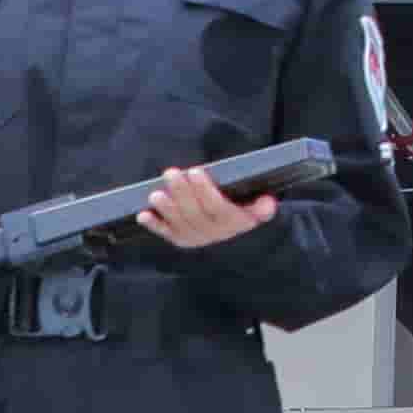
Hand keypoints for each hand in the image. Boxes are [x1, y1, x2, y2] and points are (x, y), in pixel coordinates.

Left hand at [137, 160, 272, 253]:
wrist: (232, 241)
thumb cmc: (242, 212)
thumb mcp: (255, 211)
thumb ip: (261, 208)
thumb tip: (268, 202)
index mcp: (234, 222)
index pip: (218, 207)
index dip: (205, 190)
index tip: (196, 171)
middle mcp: (213, 233)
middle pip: (195, 213)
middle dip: (182, 193)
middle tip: (171, 173)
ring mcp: (195, 238)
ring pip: (179, 224)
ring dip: (167, 209)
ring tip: (156, 194)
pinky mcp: (180, 239)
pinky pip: (166, 233)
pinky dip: (154, 225)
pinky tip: (143, 215)